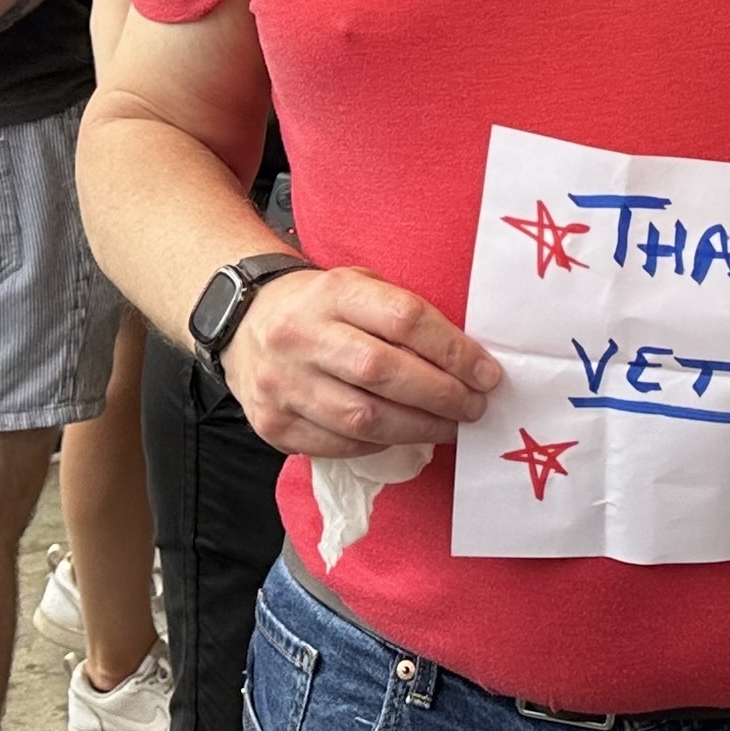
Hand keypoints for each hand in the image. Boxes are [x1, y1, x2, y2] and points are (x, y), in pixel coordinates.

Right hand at [220, 264, 502, 458]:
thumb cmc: (320, 305)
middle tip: (474, 406)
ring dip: (417, 428)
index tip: (487, 372)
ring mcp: (283, 384)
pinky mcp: (273, 425)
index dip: (453, 350)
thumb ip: (403, 315)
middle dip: (441, 395)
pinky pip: (338, 444)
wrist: (243, 321)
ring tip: (449, 427)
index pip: (404, 319)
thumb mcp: (359, 286)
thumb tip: (467, 360)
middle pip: (384, 372)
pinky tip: (401, 435)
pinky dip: (378, 444)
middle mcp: (302, 336)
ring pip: (362, 418)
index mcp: (334, 293)